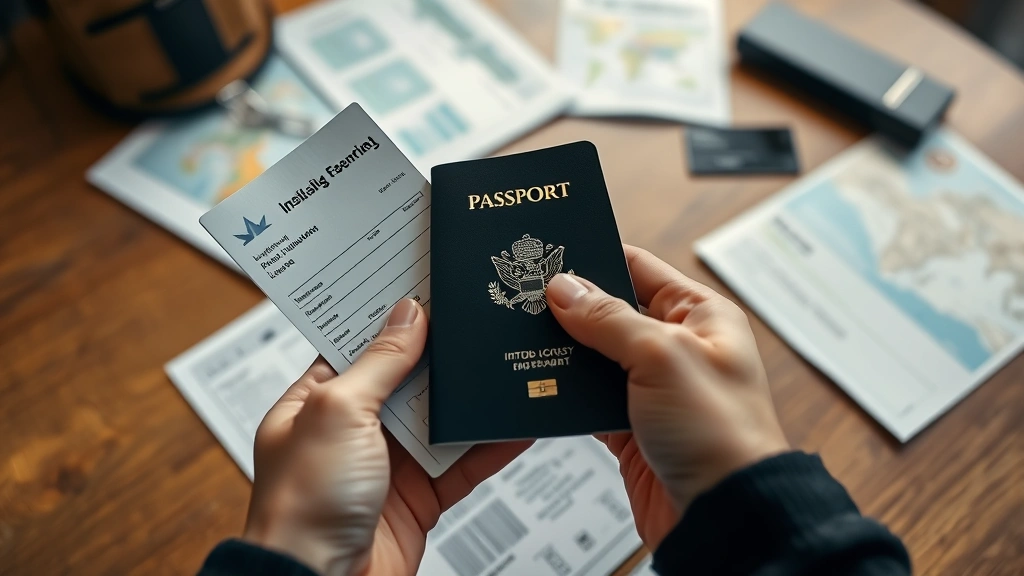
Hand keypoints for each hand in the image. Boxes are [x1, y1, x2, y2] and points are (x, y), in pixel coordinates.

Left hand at [242, 298, 530, 575]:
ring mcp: (388, 463)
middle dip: (441, 353)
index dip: (391, 315)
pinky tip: (515, 424)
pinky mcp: (420, 496)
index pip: (358, 343)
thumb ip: (379, 362)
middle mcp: (352, 428)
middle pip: (408, 376)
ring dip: (470, 398)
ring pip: (441, 418)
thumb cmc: (301, 505)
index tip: (427, 284)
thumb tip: (409, 314)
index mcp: (316, 400)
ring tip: (506, 363)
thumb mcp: (337, 411)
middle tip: (478, 317)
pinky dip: (490, 446)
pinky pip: (463, 463)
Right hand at [545, 246, 789, 547]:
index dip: (595, 257)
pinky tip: (538, 384)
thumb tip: (564, 288)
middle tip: (523, 297)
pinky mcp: (631, 426)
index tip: (549, 253)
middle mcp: (677, 347)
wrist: (723, 515)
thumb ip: (608, 319)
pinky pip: (588, 398)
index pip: (638, 267)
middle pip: (610, 311)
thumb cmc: (721, 434)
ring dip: (563, 352)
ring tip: (521, 338)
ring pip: (594, 356)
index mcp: (700, 316)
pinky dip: (564, 393)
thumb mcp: (661, 357)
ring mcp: (653, 388)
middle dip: (569, 308)